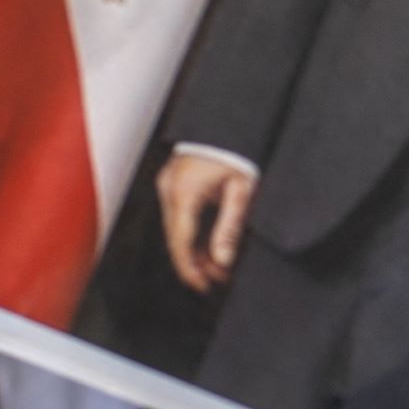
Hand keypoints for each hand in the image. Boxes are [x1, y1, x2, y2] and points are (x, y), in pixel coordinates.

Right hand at [157, 150, 256, 292]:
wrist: (228, 122)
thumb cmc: (237, 152)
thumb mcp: (241, 192)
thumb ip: (230, 227)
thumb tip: (223, 260)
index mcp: (184, 193)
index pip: (181, 243)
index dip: (190, 269)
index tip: (203, 286)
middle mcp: (169, 189)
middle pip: (175, 239)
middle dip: (195, 263)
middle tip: (217, 279)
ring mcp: (167, 185)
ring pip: (175, 229)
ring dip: (194, 249)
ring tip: (218, 265)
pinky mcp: (172, 182)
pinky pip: (177, 216)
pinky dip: (191, 232)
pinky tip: (208, 244)